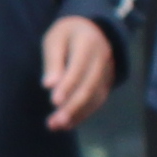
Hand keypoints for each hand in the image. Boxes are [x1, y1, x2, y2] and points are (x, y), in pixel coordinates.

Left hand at [39, 15, 114, 133]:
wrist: (91, 29)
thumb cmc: (66, 35)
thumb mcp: (54, 40)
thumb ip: (53, 62)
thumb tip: (49, 85)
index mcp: (87, 42)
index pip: (78, 67)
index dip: (68, 85)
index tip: (53, 101)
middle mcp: (102, 58)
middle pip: (89, 86)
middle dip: (72, 106)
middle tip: (54, 122)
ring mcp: (107, 71)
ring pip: (94, 97)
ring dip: (76, 114)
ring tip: (56, 126)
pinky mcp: (106, 82)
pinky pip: (97, 100)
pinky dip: (83, 113)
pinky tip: (68, 124)